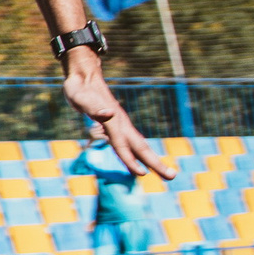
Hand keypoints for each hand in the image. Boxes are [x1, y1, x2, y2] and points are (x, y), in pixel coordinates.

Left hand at [65, 53, 174, 179]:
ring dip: (151, 161)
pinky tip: (138, 163)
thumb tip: (109, 114)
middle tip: (173, 177)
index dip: (131, 160)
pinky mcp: (115, 125)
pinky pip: (129, 144)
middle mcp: (120, 125)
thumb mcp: (82, 99)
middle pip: (140, 148)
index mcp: (113, 122)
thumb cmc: (80, 90)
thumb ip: (94, 108)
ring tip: (166, 174)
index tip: (142, 175)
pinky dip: (136, 155)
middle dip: (156, 163)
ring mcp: (120, 125)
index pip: (123, 145)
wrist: (84, 77)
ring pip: (138, 147)